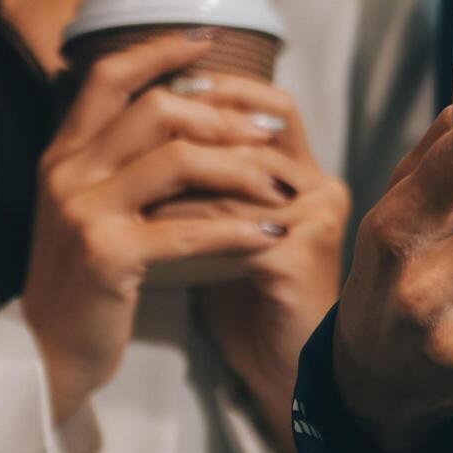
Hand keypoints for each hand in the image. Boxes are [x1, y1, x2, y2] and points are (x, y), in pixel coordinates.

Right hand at [22, 36, 292, 425]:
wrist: (46, 354)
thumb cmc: (83, 282)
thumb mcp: (90, 210)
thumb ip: (118, 163)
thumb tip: (178, 113)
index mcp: (64, 155)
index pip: (110, 77)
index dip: (159, 51)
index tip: (209, 39)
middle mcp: (67, 173)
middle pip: (156, 110)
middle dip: (222, 116)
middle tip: (270, 131)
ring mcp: (83, 213)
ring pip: (177, 160)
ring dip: (239, 168)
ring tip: (279, 185)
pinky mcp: (106, 257)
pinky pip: (187, 228)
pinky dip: (236, 230)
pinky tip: (270, 235)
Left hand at [163, 76, 350, 444]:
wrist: (279, 369)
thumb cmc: (247, 298)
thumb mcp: (227, 223)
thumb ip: (211, 177)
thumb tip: (154, 118)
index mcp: (310, 176)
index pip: (274, 108)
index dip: (223, 88)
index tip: (161, 84)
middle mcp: (323, 190)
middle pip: (258, 129)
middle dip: (194, 123)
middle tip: (136, 123)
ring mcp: (315, 223)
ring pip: (238, 176)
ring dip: (178, 175)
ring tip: (128, 176)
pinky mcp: (298, 259)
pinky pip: (231, 226)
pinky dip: (185, 224)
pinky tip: (147, 227)